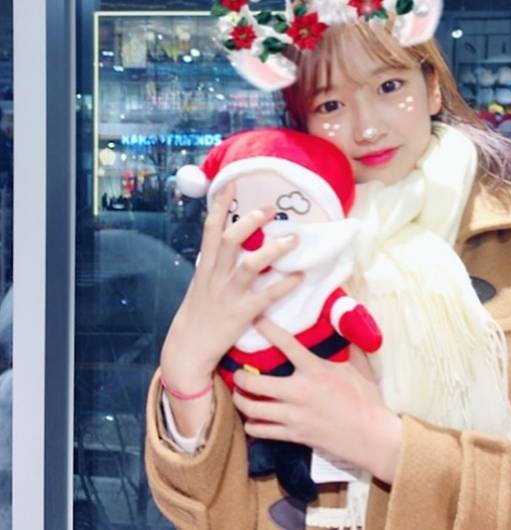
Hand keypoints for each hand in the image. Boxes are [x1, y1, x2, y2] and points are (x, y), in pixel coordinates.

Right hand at [159, 183, 302, 434]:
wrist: (187, 350)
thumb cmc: (198, 314)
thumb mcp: (201, 284)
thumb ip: (214, 264)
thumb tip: (228, 242)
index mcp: (205, 268)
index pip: (211, 230)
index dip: (220, 206)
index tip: (231, 184)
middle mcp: (215, 278)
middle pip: (230, 242)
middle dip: (249, 222)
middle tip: (271, 209)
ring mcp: (228, 295)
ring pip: (249, 266)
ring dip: (272, 251)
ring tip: (293, 240)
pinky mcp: (242, 314)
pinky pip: (266, 296)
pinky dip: (284, 285)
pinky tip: (300, 276)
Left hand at [232, 318, 401, 483]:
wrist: (371, 436)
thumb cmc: (365, 399)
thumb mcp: (358, 367)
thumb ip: (347, 345)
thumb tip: (346, 323)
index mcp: (315, 370)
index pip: (286, 344)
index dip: (267, 329)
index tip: (255, 319)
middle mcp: (299, 391)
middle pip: (254, 383)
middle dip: (239, 377)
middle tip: (237, 372)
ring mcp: (294, 415)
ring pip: (252, 409)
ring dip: (241, 400)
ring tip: (240, 394)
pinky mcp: (293, 435)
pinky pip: (260, 431)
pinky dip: (252, 424)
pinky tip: (253, 418)